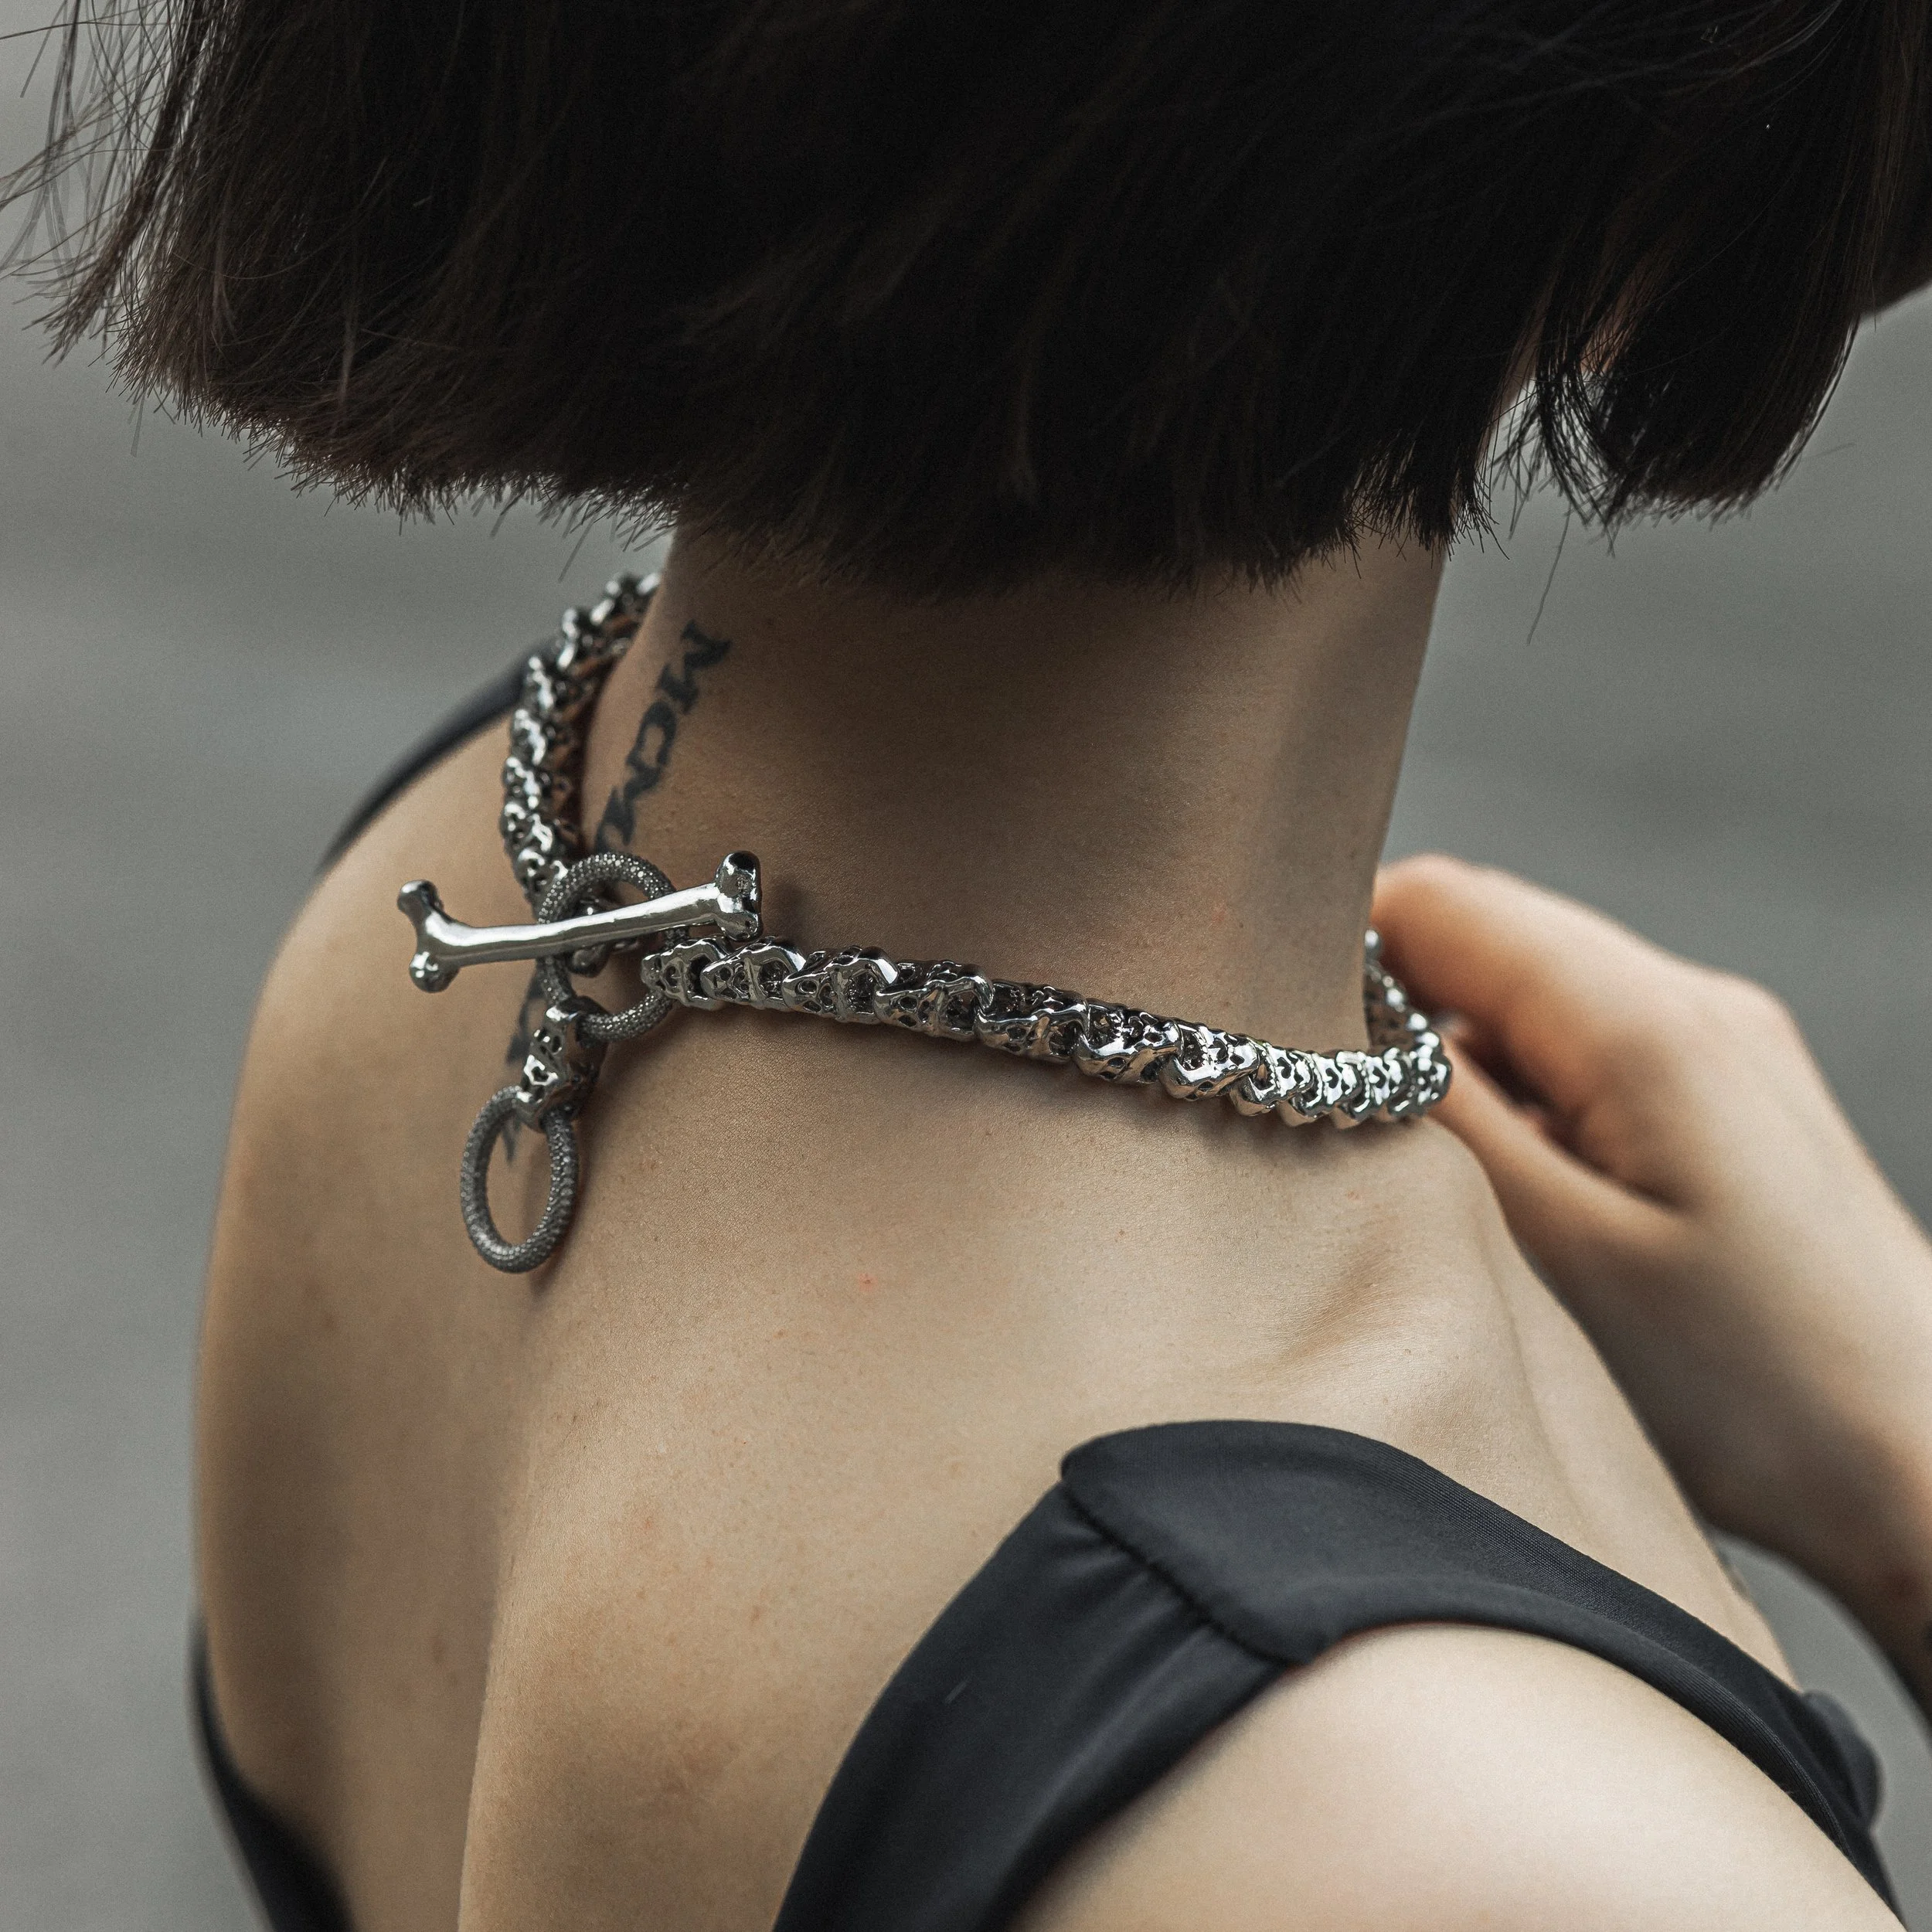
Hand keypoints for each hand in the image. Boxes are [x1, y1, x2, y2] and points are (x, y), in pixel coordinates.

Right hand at [1373, 855, 1931, 1687]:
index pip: (1440, 901)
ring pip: (1533, 995)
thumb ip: (1444, 1116)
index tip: (1276, 1038)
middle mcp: (1692, 1002)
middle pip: (1487, 935)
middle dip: (1394, 1007)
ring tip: (1451, 1185)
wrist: (1931, 1462)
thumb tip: (1344, 1023)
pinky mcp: (1734, 1097)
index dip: (1339, 945)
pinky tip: (1528, 1198)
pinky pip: (1590, 1050)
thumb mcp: (1560, 1258)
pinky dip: (1527, 1097)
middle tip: (1347, 1124)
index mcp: (1644, 1023)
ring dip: (1463, 1061)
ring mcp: (1724, 1045)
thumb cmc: (1759, 1390)